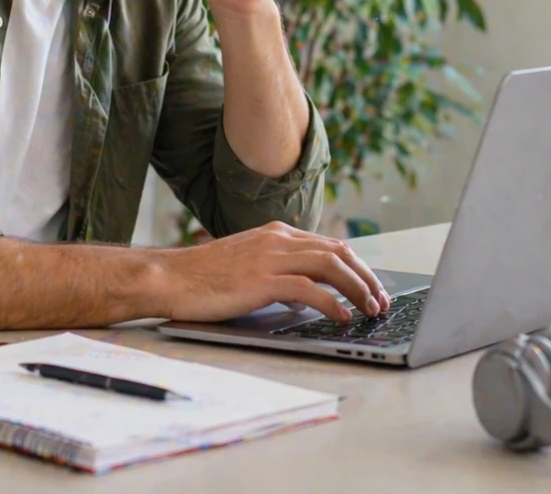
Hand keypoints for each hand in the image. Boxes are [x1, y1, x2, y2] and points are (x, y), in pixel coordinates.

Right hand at [150, 221, 392, 322]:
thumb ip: (278, 271)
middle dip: (366, 277)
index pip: (330, 246)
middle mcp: (278, 240)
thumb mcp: (248, 264)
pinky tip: (341, 316)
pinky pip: (308, 289)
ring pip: (330, 266)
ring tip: (369, 309)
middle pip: (339, 252)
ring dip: (357, 288)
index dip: (357, 267)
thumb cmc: (203, 277)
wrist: (169, 277)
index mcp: (277, 234)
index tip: (372, 287)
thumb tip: (306, 294)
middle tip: (381, 301)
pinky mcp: (261, 280)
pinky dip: (331, 302)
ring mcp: (270, 258)